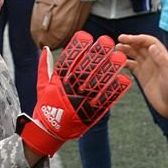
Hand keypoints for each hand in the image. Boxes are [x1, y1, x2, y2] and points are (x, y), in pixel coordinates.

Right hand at [19, 31, 131, 155]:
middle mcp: (70, 90)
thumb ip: (45, 66)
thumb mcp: (42, 85)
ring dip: (110, 70)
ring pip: (98, 83)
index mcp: (58, 82)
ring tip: (120, 58)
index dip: (76, 48)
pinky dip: (115, 91)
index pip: (68, 62)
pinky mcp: (91, 112)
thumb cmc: (46, 106)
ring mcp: (81, 101)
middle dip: (96, 55)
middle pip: (85, 70)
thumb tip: (45, 48)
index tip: (85, 36)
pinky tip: (125, 80)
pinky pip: (105, 100)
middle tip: (107, 41)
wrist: (49, 131)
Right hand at [115, 34, 167, 119]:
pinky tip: (118, 64)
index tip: (126, 39)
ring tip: (115, 51)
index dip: (137, 39)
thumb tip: (152, 46)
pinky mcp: (143, 78)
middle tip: (117, 43)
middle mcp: (154, 60)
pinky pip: (132, 67)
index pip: (148, 42)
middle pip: (139, 47)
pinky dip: (125, 64)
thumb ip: (160, 60)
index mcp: (162, 56)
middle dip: (129, 43)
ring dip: (125, 52)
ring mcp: (148, 69)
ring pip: (134, 56)